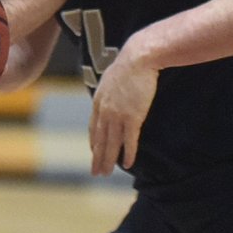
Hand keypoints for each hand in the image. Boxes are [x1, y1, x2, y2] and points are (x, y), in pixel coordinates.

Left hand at [88, 42, 158, 175]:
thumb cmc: (129, 65)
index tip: (93, 151)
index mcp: (99, 100)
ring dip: (108, 160)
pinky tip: (127, 164)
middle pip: (100, 139)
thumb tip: (113, 92)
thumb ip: (110, 89)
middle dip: (97, 157)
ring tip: (106, 173)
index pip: (94, 126)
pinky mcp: (132, 117)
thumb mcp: (112, 77)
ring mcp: (117, 115)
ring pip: (111, 143)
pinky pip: (129, 140)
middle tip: (95, 172)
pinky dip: (128, 153)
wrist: (138, 59)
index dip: (93, 141)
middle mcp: (105, 110)